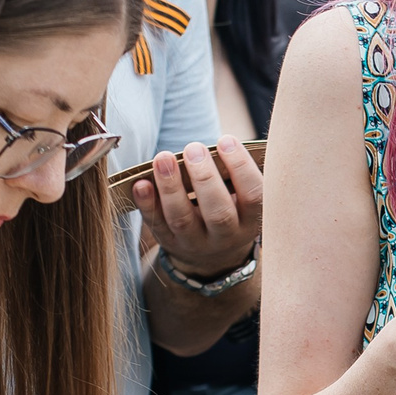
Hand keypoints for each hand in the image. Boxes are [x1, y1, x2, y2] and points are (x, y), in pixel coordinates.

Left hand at [131, 138, 261, 278]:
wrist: (214, 254)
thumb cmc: (231, 209)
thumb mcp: (243, 199)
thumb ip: (236, 176)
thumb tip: (220, 144)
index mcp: (250, 220)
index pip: (254, 196)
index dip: (241, 168)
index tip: (226, 140)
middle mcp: (226, 236)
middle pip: (218, 212)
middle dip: (205, 178)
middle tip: (193, 148)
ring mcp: (196, 243)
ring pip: (182, 219)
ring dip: (171, 187)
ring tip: (164, 158)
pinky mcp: (170, 243)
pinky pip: (157, 225)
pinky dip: (147, 204)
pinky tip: (141, 183)